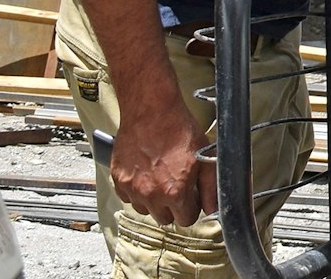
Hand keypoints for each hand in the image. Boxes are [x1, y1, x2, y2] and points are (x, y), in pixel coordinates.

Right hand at [110, 99, 214, 226]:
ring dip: (154, 200)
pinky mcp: (118, 181)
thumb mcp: (205, 156)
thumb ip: (210, 187)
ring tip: (161, 178)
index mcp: (174, 192)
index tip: (192, 198)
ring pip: (145, 210)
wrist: (151, 111)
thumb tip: (212, 208)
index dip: (192, 208)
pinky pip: (128, 198)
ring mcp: (132, 189)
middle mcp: (151, 195)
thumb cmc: (178, 129)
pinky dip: (136, 191)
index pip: (186, 219)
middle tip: (178, 186)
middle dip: (174, 207)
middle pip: (165, 219)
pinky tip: (146, 174)